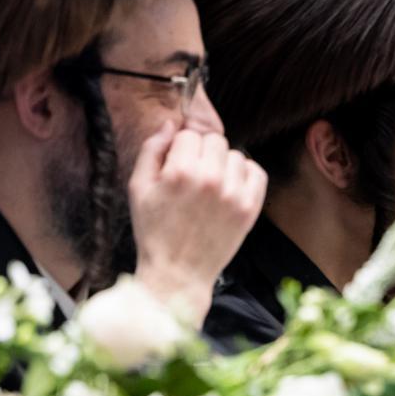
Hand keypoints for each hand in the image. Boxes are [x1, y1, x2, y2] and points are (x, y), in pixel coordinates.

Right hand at [129, 122, 265, 326]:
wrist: (177, 271)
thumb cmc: (154, 230)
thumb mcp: (138, 188)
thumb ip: (152, 150)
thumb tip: (171, 124)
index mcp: (179, 172)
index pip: (189, 135)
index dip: (181, 148)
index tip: (177, 165)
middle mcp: (210, 179)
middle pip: (215, 141)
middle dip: (202, 153)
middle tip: (193, 176)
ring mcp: (233, 194)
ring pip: (235, 155)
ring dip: (223, 165)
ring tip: (210, 185)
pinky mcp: (250, 208)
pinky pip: (256, 172)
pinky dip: (245, 175)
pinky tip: (229, 187)